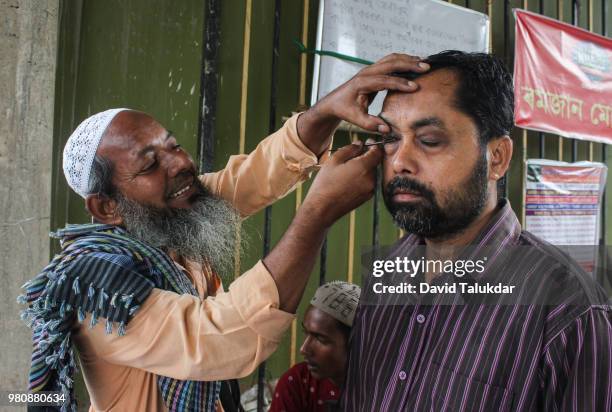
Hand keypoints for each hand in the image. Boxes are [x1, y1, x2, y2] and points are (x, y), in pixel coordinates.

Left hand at [298, 53, 429, 142]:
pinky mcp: (374, 70)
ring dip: (408, 59)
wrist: (335, 101)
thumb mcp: (356, 120)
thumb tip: (386, 129)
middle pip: (391, 63)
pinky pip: (391, 61)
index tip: (415, 87)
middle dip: (409, 64)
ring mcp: (370, 69)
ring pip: (392, 59)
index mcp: (362, 83)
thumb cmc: (345, 110)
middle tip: (426, 67)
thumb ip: (370, 124)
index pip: (384, 80)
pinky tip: (415, 63)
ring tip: (425, 63)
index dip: (400, 83)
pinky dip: (404, 60)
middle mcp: (366, 72)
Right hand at [302, 141, 382, 227]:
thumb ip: (350, 149)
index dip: (374, 146)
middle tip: (353, 156)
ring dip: (364, 169)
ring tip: (347, 170)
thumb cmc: (325, 184)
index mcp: (363, 167)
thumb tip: (360, 144)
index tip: (368, 143)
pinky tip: (348, 180)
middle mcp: (371, 179)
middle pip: (374, 163)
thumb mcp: (334, 160)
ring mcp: (370, 190)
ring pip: (371, 173)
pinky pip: (368, 183)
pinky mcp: (366, 198)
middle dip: (367, 157)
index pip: (377, 152)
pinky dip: (362, 179)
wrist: (322, 209)